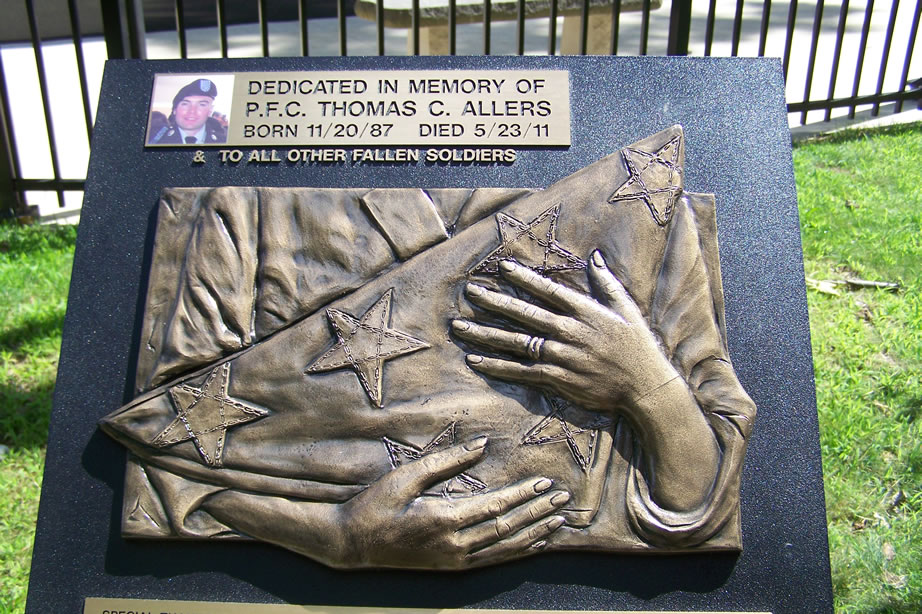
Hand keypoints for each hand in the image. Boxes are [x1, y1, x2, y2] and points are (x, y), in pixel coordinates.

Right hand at [203, 437, 569, 569]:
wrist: (352, 544)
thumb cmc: (376, 505)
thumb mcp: (406, 477)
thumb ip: (446, 462)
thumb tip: (481, 444)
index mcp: (443, 519)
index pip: (495, 508)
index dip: (522, 495)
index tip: (544, 483)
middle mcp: (454, 545)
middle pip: (507, 528)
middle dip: (536, 512)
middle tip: (563, 499)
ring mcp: (455, 560)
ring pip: (505, 548)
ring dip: (534, 533)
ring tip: (558, 521)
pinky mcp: (452, 567)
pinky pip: (493, 560)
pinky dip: (517, 551)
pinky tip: (534, 543)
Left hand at [453, 251, 678, 416]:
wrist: (645, 385)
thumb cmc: (637, 345)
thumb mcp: (626, 308)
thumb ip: (606, 282)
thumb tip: (594, 256)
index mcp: (584, 311)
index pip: (547, 290)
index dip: (524, 278)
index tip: (502, 268)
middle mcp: (568, 331)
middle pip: (524, 314)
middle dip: (494, 301)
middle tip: (469, 292)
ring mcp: (560, 356)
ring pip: (515, 342)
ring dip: (485, 334)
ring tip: (460, 327)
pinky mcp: (557, 378)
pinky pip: (520, 371)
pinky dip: (497, 367)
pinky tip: (476, 361)